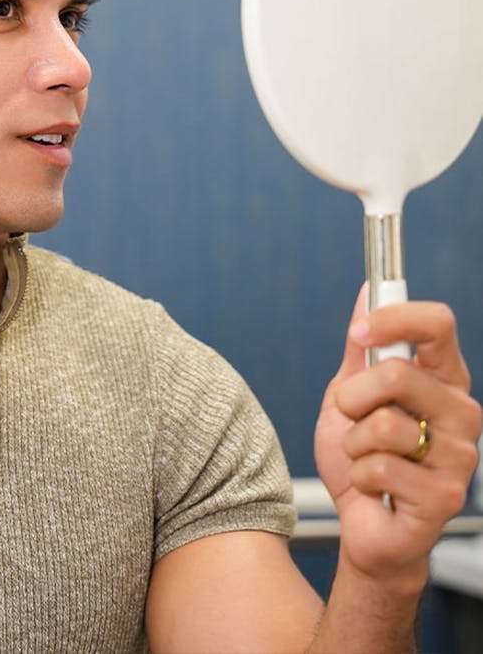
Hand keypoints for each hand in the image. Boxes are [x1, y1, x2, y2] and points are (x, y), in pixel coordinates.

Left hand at [314, 286, 481, 588]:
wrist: (360, 524)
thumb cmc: (361, 456)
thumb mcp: (350, 391)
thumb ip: (362, 346)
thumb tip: (368, 288)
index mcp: (442, 380)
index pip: (439, 326)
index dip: (396, 317)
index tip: (359, 330)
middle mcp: (460, 413)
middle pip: (399, 373)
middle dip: (353, 397)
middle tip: (352, 417)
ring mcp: (459, 457)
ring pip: (383, 424)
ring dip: (354, 443)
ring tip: (366, 458)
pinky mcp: (444, 496)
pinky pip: (378, 468)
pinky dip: (359, 476)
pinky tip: (374, 487)